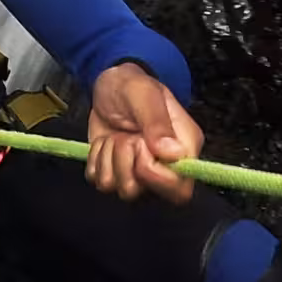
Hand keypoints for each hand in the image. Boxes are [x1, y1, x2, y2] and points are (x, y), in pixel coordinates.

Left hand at [85, 63, 203, 204]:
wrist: (109, 87)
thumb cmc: (133, 86)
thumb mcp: (144, 94)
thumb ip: (157, 121)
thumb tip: (172, 154)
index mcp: (184, 148)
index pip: (179, 188)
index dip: (154, 174)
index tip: (139, 146)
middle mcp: (166, 166)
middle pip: (150, 195)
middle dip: (126, 165)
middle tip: (123, 138)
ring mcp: (140, 173)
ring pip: (123, 191)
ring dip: (109, 160)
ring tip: (114, 136)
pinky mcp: (117, 174)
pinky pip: (101, 183)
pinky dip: (97, 161)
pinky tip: (104, 143)